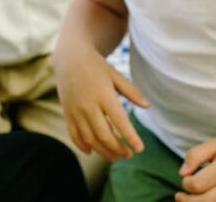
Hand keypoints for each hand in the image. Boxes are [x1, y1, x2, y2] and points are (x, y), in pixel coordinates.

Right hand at [54, 44, 149, 161]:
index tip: (140, 149)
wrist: (69, 58)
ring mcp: (76, 111)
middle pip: (104, 135)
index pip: (120, 121)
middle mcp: (88, 105)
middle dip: (118, 149)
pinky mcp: (67, 114)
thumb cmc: (96, 66)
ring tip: (115, 157)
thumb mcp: (115, 75)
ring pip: (90, 139)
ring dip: (103, 151)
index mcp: (104, 95)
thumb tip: (147, 106)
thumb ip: (131, 91)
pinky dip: (83, 146)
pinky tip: (92, 151)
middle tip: (129, 155)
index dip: (130, 137)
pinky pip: (74, 135)